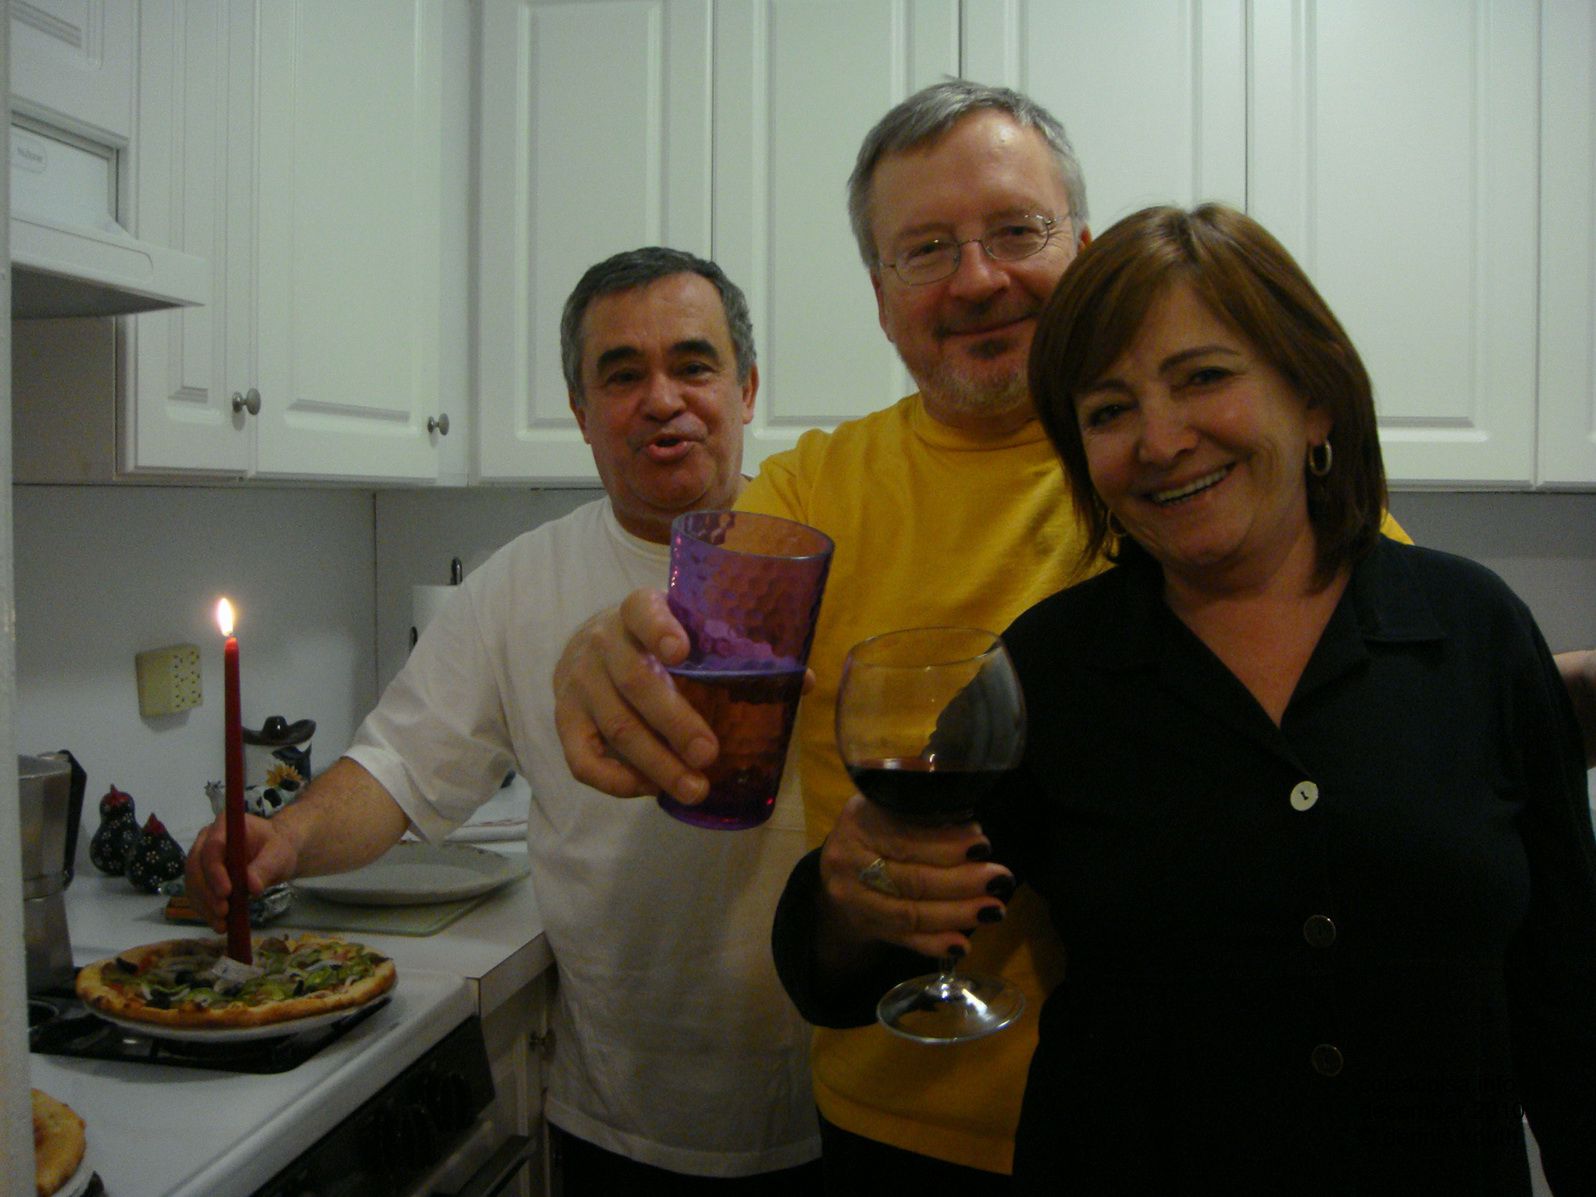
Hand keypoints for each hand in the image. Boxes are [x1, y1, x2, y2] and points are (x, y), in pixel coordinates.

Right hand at [183, 813, 301, 932]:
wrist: (275, 854)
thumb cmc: (278, 848)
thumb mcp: (280, 854)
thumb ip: (266, 867)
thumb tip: (252, 887)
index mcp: (225, 825)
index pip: (212, 847)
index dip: (215, 871)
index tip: (226, 892)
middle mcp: (206, 839)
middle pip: (196, 866)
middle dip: (207, 892)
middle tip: (223, 912)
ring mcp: (200, 857)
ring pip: (192, 883)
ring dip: (204, 905)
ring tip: (222, 924)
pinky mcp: (200, 876)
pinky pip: (196, 894)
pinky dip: (205, 910)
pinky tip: (219, 925)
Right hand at [553, 587, 714, 802]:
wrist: (590, 645)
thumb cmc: (654, 640)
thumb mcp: (685, 626)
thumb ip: (731, 648)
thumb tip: (799, 682)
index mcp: (636, 610)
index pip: (642, 611)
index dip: (660, 629)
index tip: (682, 652)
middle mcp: (602, 642)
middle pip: (636, 684)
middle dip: (676, 723)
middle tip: (709, 754)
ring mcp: (578, 683)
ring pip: (617, 728)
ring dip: (657, 764)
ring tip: (695, 788)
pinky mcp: (564, 719)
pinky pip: (582, 760)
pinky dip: (617, 781)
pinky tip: (651, 788)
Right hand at [817, 792, 1014, 960]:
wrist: (841, 866)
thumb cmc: (879, 829)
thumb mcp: (891, 809)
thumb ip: (924, 819)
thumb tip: (973, 833)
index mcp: (859, 822)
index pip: (904, 838)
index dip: (945, 845)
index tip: (982, 846)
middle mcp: (847, 862)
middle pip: (909, 879)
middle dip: (960, 881)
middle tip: (1000, 879)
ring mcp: (853, 899)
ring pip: (908, 913)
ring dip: (955, 914)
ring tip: (993, 910)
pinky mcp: (864, 926)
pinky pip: (902, 939)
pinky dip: (934, 944)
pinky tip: (962, 945)